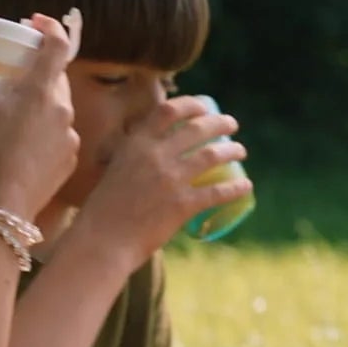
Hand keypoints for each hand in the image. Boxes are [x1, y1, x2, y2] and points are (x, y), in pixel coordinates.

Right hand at [0, 13, 79, 218]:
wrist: (2, 209)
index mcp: (40, 91)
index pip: (59, 46)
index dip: (51, 28)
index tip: (35, 22)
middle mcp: (63, 109)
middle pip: (57, 77)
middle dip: (39, 68)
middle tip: (14, 71)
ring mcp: (71, 136)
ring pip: (59, 107)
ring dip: (42, 101)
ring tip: (14, 111)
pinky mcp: (71, 159)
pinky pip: (60, 134)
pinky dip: (45, 130)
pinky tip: (24, 142)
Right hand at [72, 96, 252, 268]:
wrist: (101, 241)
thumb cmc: (103, 210)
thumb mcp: (114, 170)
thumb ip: (132, 158)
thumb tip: (149, 153)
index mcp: (135, 144)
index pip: (168, 111)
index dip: (191, 105)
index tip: (205, 106)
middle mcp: (154, 156)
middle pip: (197, 129)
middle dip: (220, 123)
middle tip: (232, 125)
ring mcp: (170, 180)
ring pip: (211, 156)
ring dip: (232, 151)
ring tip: (241, 151)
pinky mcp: (181, 205)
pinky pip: (216, 192)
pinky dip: (235, 188)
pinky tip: (246, 186)